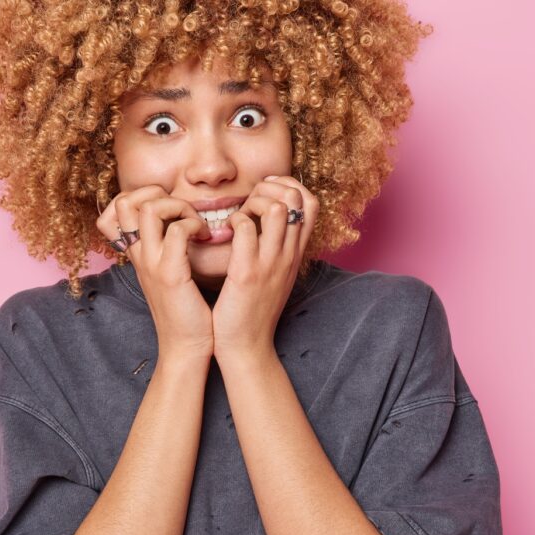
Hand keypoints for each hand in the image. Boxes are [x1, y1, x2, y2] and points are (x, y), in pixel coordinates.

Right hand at [96, 185, 214, 362]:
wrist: (186, 348)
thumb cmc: (186, 314)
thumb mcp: (171, 276)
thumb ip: (170, 251)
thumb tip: (185, 225)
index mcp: (138, 254)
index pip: (120, 208)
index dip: (144, 196)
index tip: (173, 210)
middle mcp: (139, 255)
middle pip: (126, 201)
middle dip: (157, 193)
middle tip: (183, 212)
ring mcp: (151, 264)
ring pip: (148, 209)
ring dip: (178, 206)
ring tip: (196, 224)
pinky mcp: (170, 274)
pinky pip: (176, 231)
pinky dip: (195, 225)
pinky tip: (206, 238)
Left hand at [212, 175, 318, 364]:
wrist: (246, 347)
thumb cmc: (254, 310)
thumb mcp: (275, 276)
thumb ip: (276, 249)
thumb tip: (267, 223)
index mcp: (296, 255)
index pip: (311, 203)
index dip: (289, 187)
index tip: (265, 194)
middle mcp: (289, 255)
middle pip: (298, 198)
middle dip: (271, 188)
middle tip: (249, 203)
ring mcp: (271, 263)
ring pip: (276, 208)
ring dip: (253, 202)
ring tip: (238, 218)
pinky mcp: (247, 273)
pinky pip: (244, 228)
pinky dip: (232, 222)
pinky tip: (223, 235)